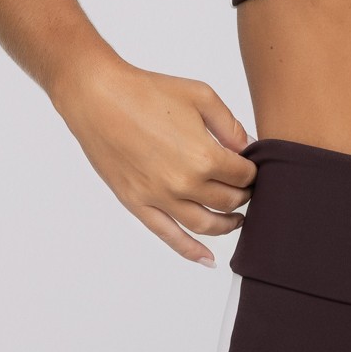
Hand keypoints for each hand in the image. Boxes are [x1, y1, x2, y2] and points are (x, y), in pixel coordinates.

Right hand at [51, 51, 255, 262]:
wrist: (98, 97)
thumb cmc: (146, 91)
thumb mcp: (200, 95)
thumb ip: (230, 126)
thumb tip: (249, 149)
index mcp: (205, 156)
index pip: (244, 175)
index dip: (252, 170)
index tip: (250, 166)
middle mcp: (185, 184)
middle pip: (229, 201)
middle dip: (243, 195)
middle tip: (245, 188)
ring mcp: (160, 198)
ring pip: (206, 225)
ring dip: (228, 225)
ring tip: (237, 219)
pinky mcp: (138, 204)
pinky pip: (170, 237)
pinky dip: (192, 252)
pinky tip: (208, 260)